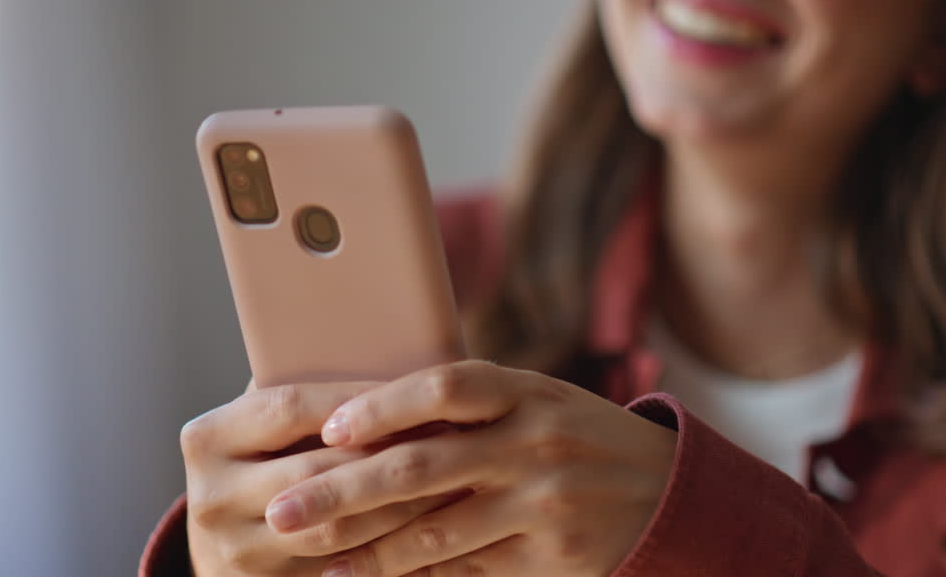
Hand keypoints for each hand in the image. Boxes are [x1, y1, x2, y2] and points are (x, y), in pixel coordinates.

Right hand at [181, 380, 458, 575]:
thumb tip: (380, 339)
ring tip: (456, 482)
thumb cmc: (266, 458)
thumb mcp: (266, 422)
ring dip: (403, 508)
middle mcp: (209, 498)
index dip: (357, 399)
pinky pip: (341, 569)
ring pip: (336, 530)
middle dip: (391, 455)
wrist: (228, 542)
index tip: (415, 388)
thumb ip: (302, 390)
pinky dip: (390, 550)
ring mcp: (233, 553)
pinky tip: (430, 528)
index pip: (291, 407)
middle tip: (452, 437)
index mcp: (206, 438)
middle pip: (317, 471)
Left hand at [263, 361, 678, 576]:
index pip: (446, 388)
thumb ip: (468, 404)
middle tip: (279, 510)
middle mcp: (534, 444)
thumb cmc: (576, 434)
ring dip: (362, 547)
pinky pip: (466, 569)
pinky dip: (410, 574)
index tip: (326, 425)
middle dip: (341, 491)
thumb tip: (362, 411)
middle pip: (421, 467)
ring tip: (307, 552)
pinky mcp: (551, 558)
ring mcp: (542, 505)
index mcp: (526, 391)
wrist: (665, 489)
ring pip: (434, 530)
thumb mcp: (536, 399)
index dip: (383, 405)